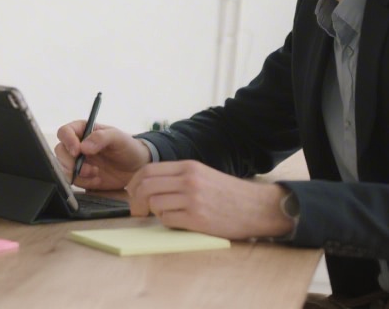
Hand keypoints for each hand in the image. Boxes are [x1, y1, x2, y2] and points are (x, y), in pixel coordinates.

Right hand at [54, 121, 149, 190]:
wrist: (137, 168)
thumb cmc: (128, 147)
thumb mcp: (118, 138)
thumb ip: (101, 138)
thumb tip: (83, 146)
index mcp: (83, 131)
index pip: (65, 132)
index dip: (67, 141)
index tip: (77, 151)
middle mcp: (77, 146)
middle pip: (60, 151)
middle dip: (70, 162)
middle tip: (87, 168)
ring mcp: (78, 162)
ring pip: (63, 168)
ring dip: (77, 173)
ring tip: (95, 173)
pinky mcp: (81, 177)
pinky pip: (74, 181)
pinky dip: (84, 182)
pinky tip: (97, 179)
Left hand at [126, 160, 291, 239]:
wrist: (257, 207)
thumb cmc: (228, 194)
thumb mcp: (203, 175)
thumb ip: (178, 177)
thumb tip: (147, 186)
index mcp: (188, 166)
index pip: (148, 170)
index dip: (134, 184)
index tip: (132, 194)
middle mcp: (188, 180)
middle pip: (145, 186)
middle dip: (135, 200)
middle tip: (137, 211)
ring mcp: (193, 199)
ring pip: (154, 204)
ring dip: (153, 213)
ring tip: (165, 215)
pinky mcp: (197, 218)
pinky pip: (167, 220)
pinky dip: (167, 222)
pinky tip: (177, 221)